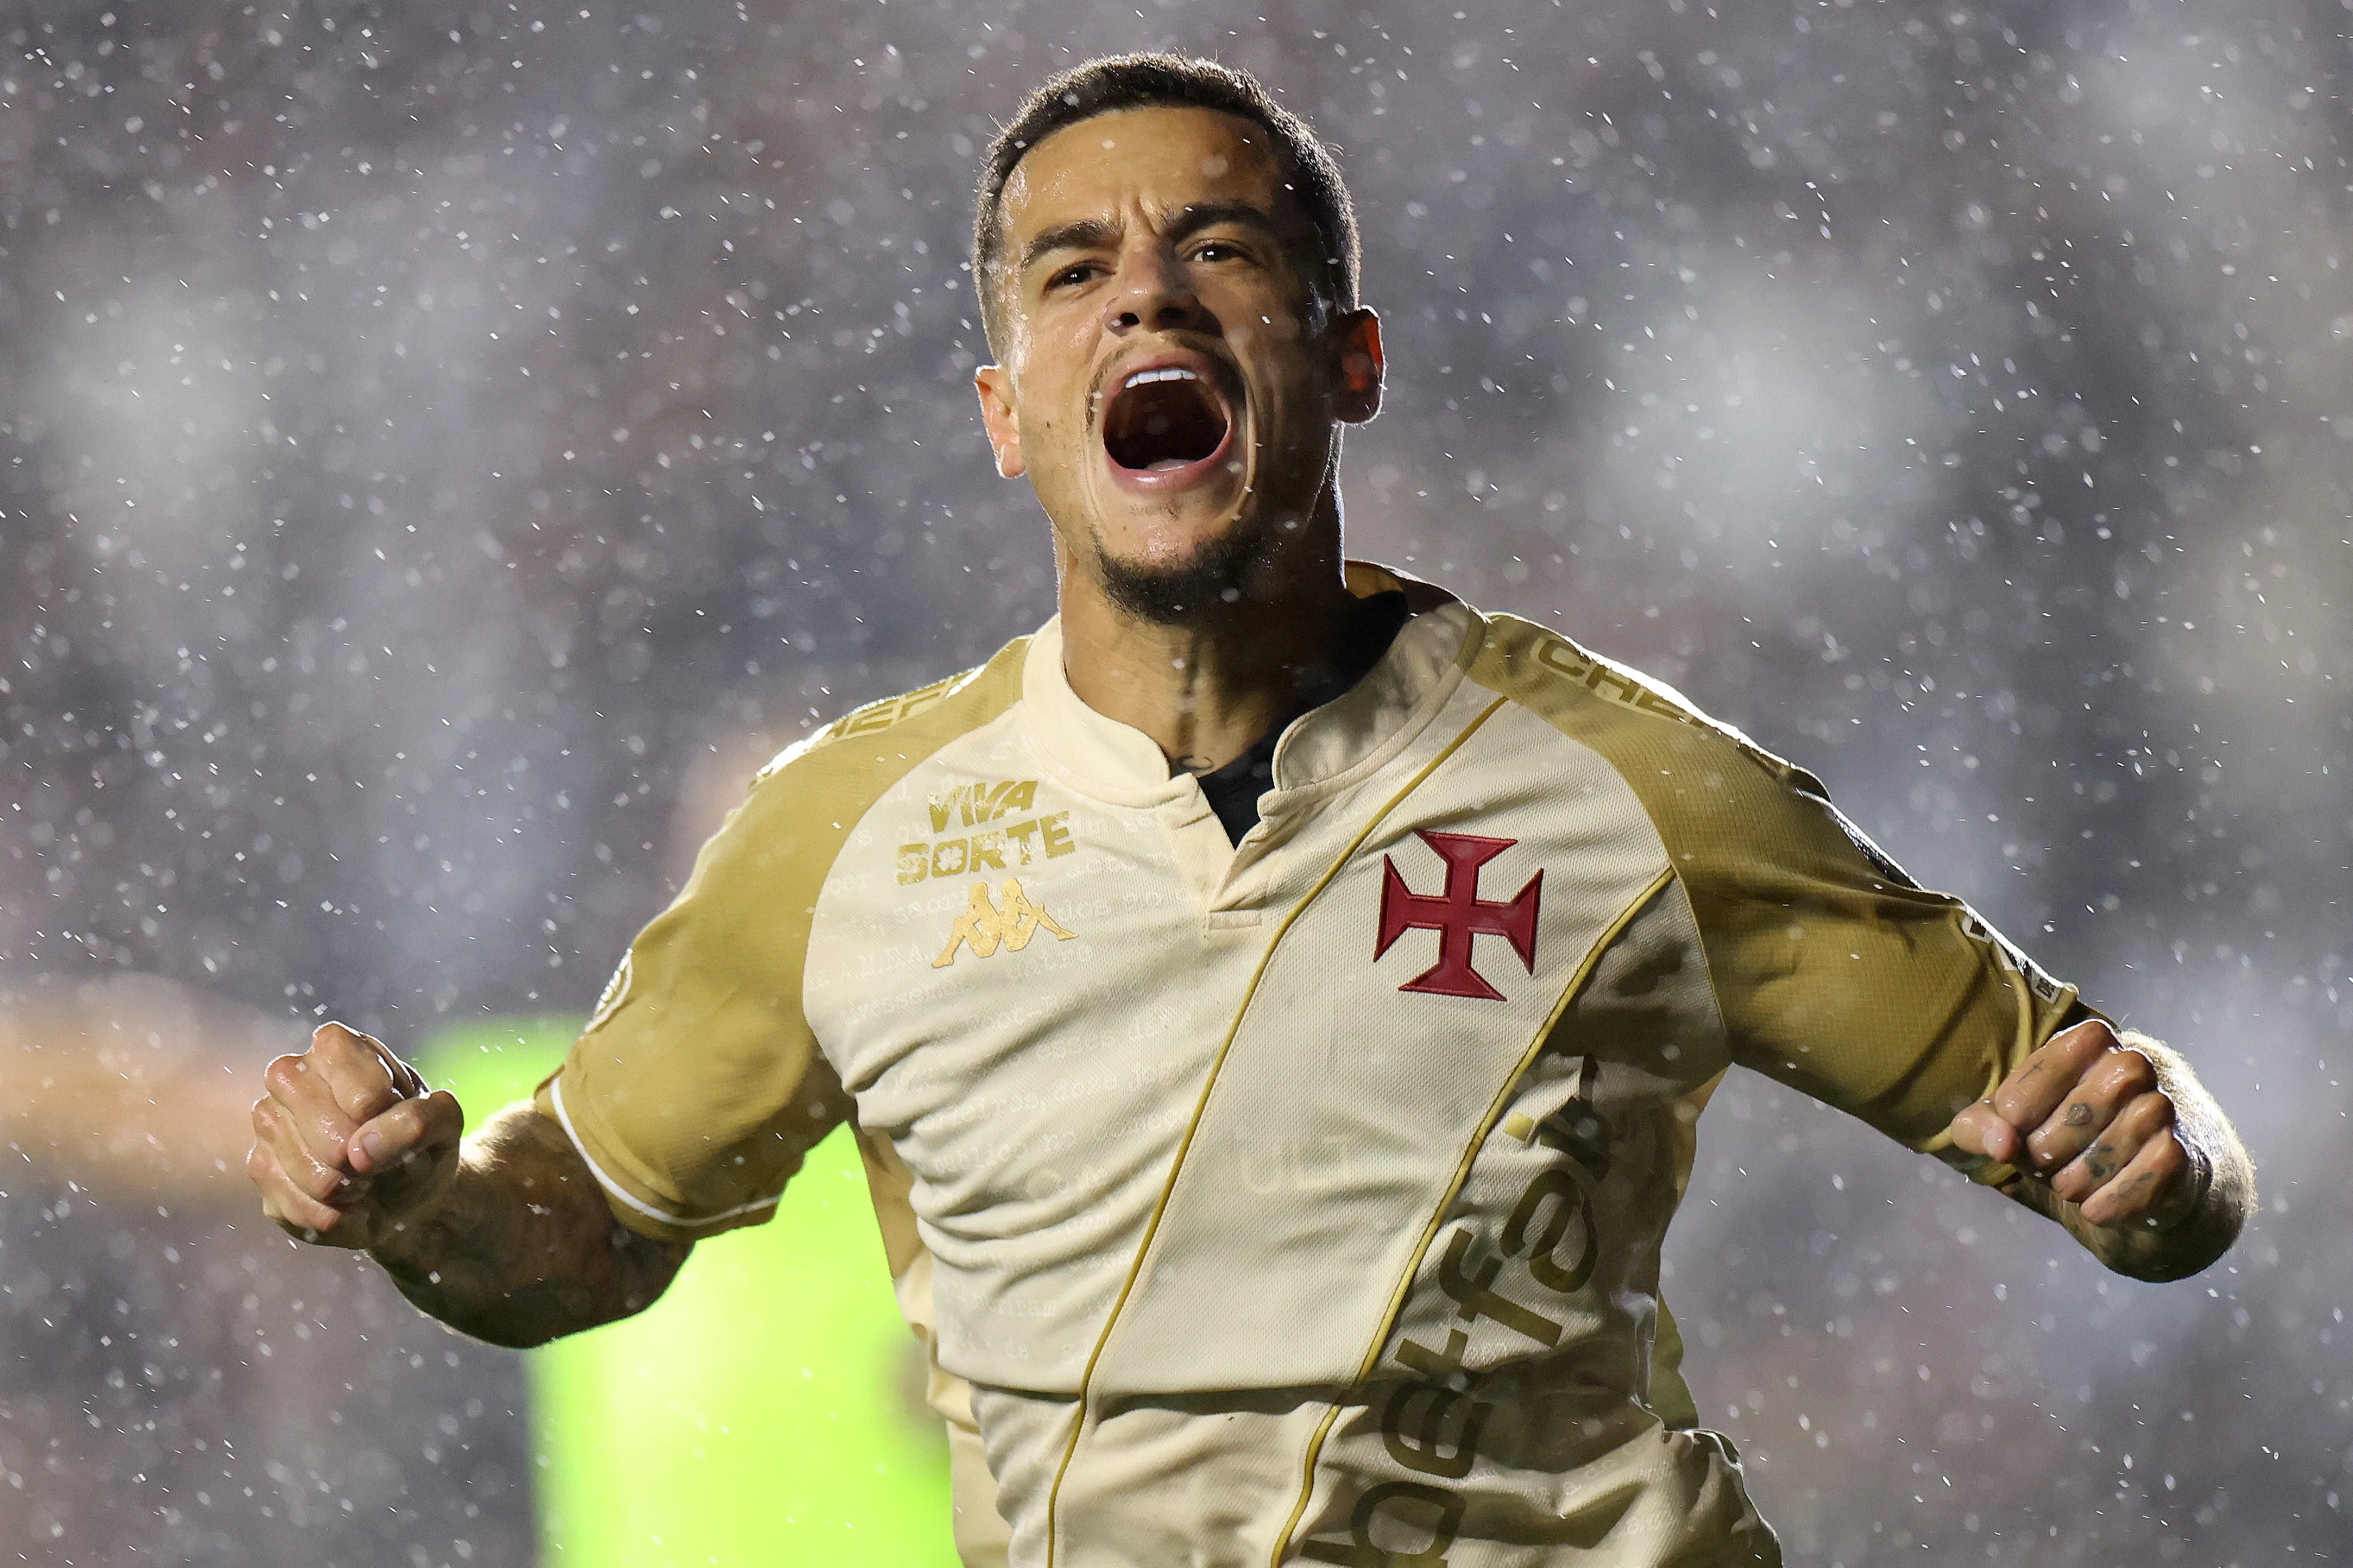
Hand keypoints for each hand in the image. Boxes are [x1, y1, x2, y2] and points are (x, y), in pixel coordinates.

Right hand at [247, 1021, 462, 1249]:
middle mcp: (291, 1078)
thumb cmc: (421, 1143)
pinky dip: (336, 1216)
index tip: (392, 1115)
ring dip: (351, 1190)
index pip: (347, 1071)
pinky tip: (347, 1205)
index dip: (376, 1103)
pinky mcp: (261, 1169)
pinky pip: (296, 1206)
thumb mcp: (444, 1122)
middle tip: (378, 1158)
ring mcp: (269, 1123)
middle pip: (323, 1126)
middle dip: (364, 1155)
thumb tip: (361, 1150)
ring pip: (312, 1174)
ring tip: (364, 1181)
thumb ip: (419, 1120)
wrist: (406, 1192)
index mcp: (337, 1049)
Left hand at [1945, 1018, 2199, 1228]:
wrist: (2125, 1180)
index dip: (2022, 1103)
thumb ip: (1981, 1128)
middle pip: (2086, 1107)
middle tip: (2039, 1163)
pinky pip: (2154, 1170)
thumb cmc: (2054, 1137)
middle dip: (2050, 1146)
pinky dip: (2114, 1199)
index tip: (2012, 1127)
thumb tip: (2002, 1145)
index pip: (2048, 1063)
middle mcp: (2133, 1064)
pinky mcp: (2183, 1152)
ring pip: (2121, 1141)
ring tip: (2066, 1186)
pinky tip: (2093, 1208)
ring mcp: (2165, 1107)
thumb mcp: (2006, 1127)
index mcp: (2087, 1042)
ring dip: (2080, 1177)